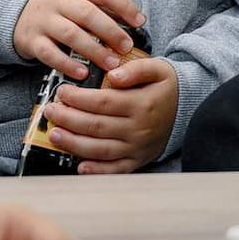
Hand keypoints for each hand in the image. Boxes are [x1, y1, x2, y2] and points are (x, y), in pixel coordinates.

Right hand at [12, 0, 144, 78]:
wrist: (17, 13)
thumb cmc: (60, 8)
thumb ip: (101, 6)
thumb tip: (135, 21)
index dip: (123, 6)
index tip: (139, 22)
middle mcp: (58, 1)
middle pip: (88, 14)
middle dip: (110, 31)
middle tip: (126, 47)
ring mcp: (44, 20)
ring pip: (71, 34)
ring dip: (94, 50)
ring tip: (111, 64)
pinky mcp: (32, 40)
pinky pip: (50, 54)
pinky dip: (67, 64)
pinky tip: (83, 74)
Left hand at [44, 55, 178, 172]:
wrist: (188, 109)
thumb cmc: (167, 87)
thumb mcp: (158, 69)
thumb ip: (137, 69)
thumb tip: (115, 75)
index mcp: (142, 104)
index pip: (103, 102)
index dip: (79, 98)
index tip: (62, 92)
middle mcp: (139, 129)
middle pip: (97, 126)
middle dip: (68, 119)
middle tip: (50, 111)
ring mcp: (138, 147)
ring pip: (101, 149)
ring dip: (74, 144)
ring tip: (54, 135)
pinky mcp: (138, 160)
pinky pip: (116, 169)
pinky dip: (97, 170)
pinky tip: (80, 166)